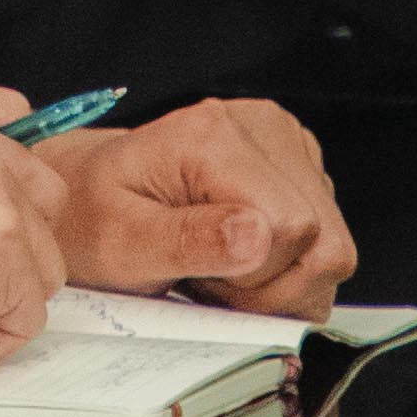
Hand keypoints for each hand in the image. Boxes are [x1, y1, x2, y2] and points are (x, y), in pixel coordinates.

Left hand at [52, 96, 353, 315]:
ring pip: (331, 249)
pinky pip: (325, 244)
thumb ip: (186, 240)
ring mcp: (286, 144)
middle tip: (206, 280)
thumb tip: (257, 238)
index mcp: (214, 135)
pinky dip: (286, 271)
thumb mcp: (119, 243)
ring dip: (279, 284)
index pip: (292, 228)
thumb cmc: (91, 216)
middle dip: (269, 288)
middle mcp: (262, 127)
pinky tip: (236, 258)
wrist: (85, 194)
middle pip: (324, 243)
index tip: (201, 281)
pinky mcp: (298, 167)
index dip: (254, 278)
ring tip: (217, 269)